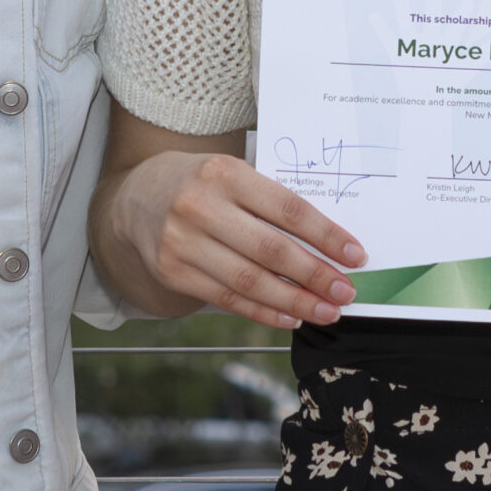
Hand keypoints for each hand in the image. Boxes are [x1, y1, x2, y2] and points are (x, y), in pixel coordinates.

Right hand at [105, 149, 367, 329]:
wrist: (136, 197)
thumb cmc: (201, 184)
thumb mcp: (232, 174)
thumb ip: (271, 202)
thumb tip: (328, 245)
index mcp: (224, 173)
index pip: (287, 208)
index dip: (325, 235)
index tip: (354, 255)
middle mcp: (199, 206)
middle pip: (270, 250)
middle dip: (315, 276)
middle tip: (345, 292)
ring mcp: (182, 242)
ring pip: (249, 281)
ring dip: (294, 302)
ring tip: (325, 311)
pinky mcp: (173, 271)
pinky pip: (227, 298)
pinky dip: (263, 312)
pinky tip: (290, 317)